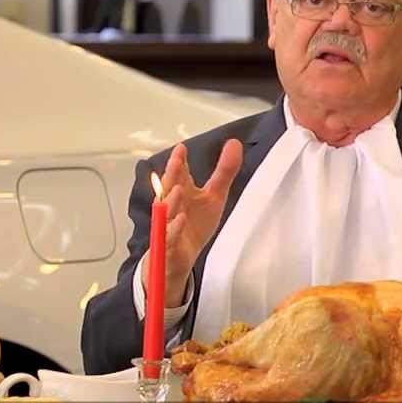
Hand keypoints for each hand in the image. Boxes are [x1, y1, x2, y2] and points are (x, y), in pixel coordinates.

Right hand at [144, 139, 242, 304]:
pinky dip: (174, 229)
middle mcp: (172, 207)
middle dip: (172, 175)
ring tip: (179, 189)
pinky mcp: (168, 246)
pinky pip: (169, 237)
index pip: (178, 175)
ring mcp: (168, 226)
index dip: (179, 162)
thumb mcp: (214, 196)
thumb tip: (234, 144)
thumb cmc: (193, 224)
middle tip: (176, 161)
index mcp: (182, 193)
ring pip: (166, 212)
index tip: (182, 148)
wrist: (178, 258)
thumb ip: (223, 171)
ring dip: (171, 201)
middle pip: (169, 189)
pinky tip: (181, 219)